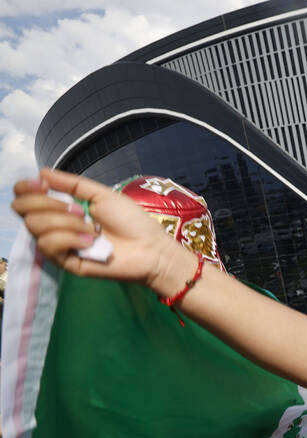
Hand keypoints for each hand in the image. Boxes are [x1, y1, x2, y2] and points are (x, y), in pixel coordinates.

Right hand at [12, 168, 183, 290]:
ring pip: (34, 227)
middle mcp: (55, 225)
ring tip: (92, 228)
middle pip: (23, 210)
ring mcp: (60, 245)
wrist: (151, 248)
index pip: (25, 197)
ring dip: (65, 223)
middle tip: (78, 210)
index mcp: (62, 208)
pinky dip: (70, 238)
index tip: (42, 184)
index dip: (26, 188)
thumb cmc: (131, 222)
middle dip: (47, 204)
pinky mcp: (66, 263)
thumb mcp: (101, 195)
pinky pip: (49, 246)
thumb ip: (71, 184)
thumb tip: (42, 172)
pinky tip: (91, 242)